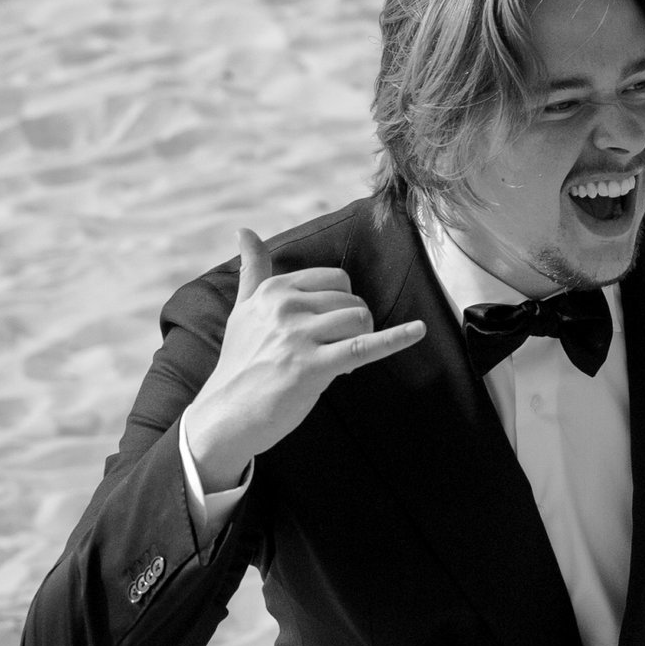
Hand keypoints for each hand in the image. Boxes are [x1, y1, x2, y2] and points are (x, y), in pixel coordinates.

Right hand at [185, 225, 428, 487]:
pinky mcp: (312, 367)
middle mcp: (285, 306)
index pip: (335, 278)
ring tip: (338, 363)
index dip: (340, 304)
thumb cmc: (241, 363)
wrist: (226, 415)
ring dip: (360, 340)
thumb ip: (253, 270)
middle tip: (332, 351)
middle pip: (351, 298)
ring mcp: (299, 336)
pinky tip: (418, 331)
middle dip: (354, 324)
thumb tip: (245, 230)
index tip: (324, 329)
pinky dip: (396, 338)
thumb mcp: (243, 310)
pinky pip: (364, 346)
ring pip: (359, 318)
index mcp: (274, 290)